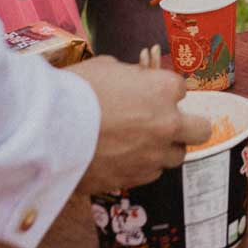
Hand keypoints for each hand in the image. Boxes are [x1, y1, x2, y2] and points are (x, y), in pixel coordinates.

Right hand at [69, 57, 210, 192]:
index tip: (150, 92)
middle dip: (189, 125)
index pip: (181, 88)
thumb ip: (132, 77)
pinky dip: (142, 166)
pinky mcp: (133, 179)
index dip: (165, 90)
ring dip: (164, 148)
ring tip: (140, 142)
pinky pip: (150, 174)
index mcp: (164, 90)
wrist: (46, 130)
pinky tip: (123, 157)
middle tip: (170, 122)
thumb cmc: (75, 91)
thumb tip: (135, 82)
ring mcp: (152, 156)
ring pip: (176, 156)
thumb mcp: (107, 68)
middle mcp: (167, 124)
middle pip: (201, 129)